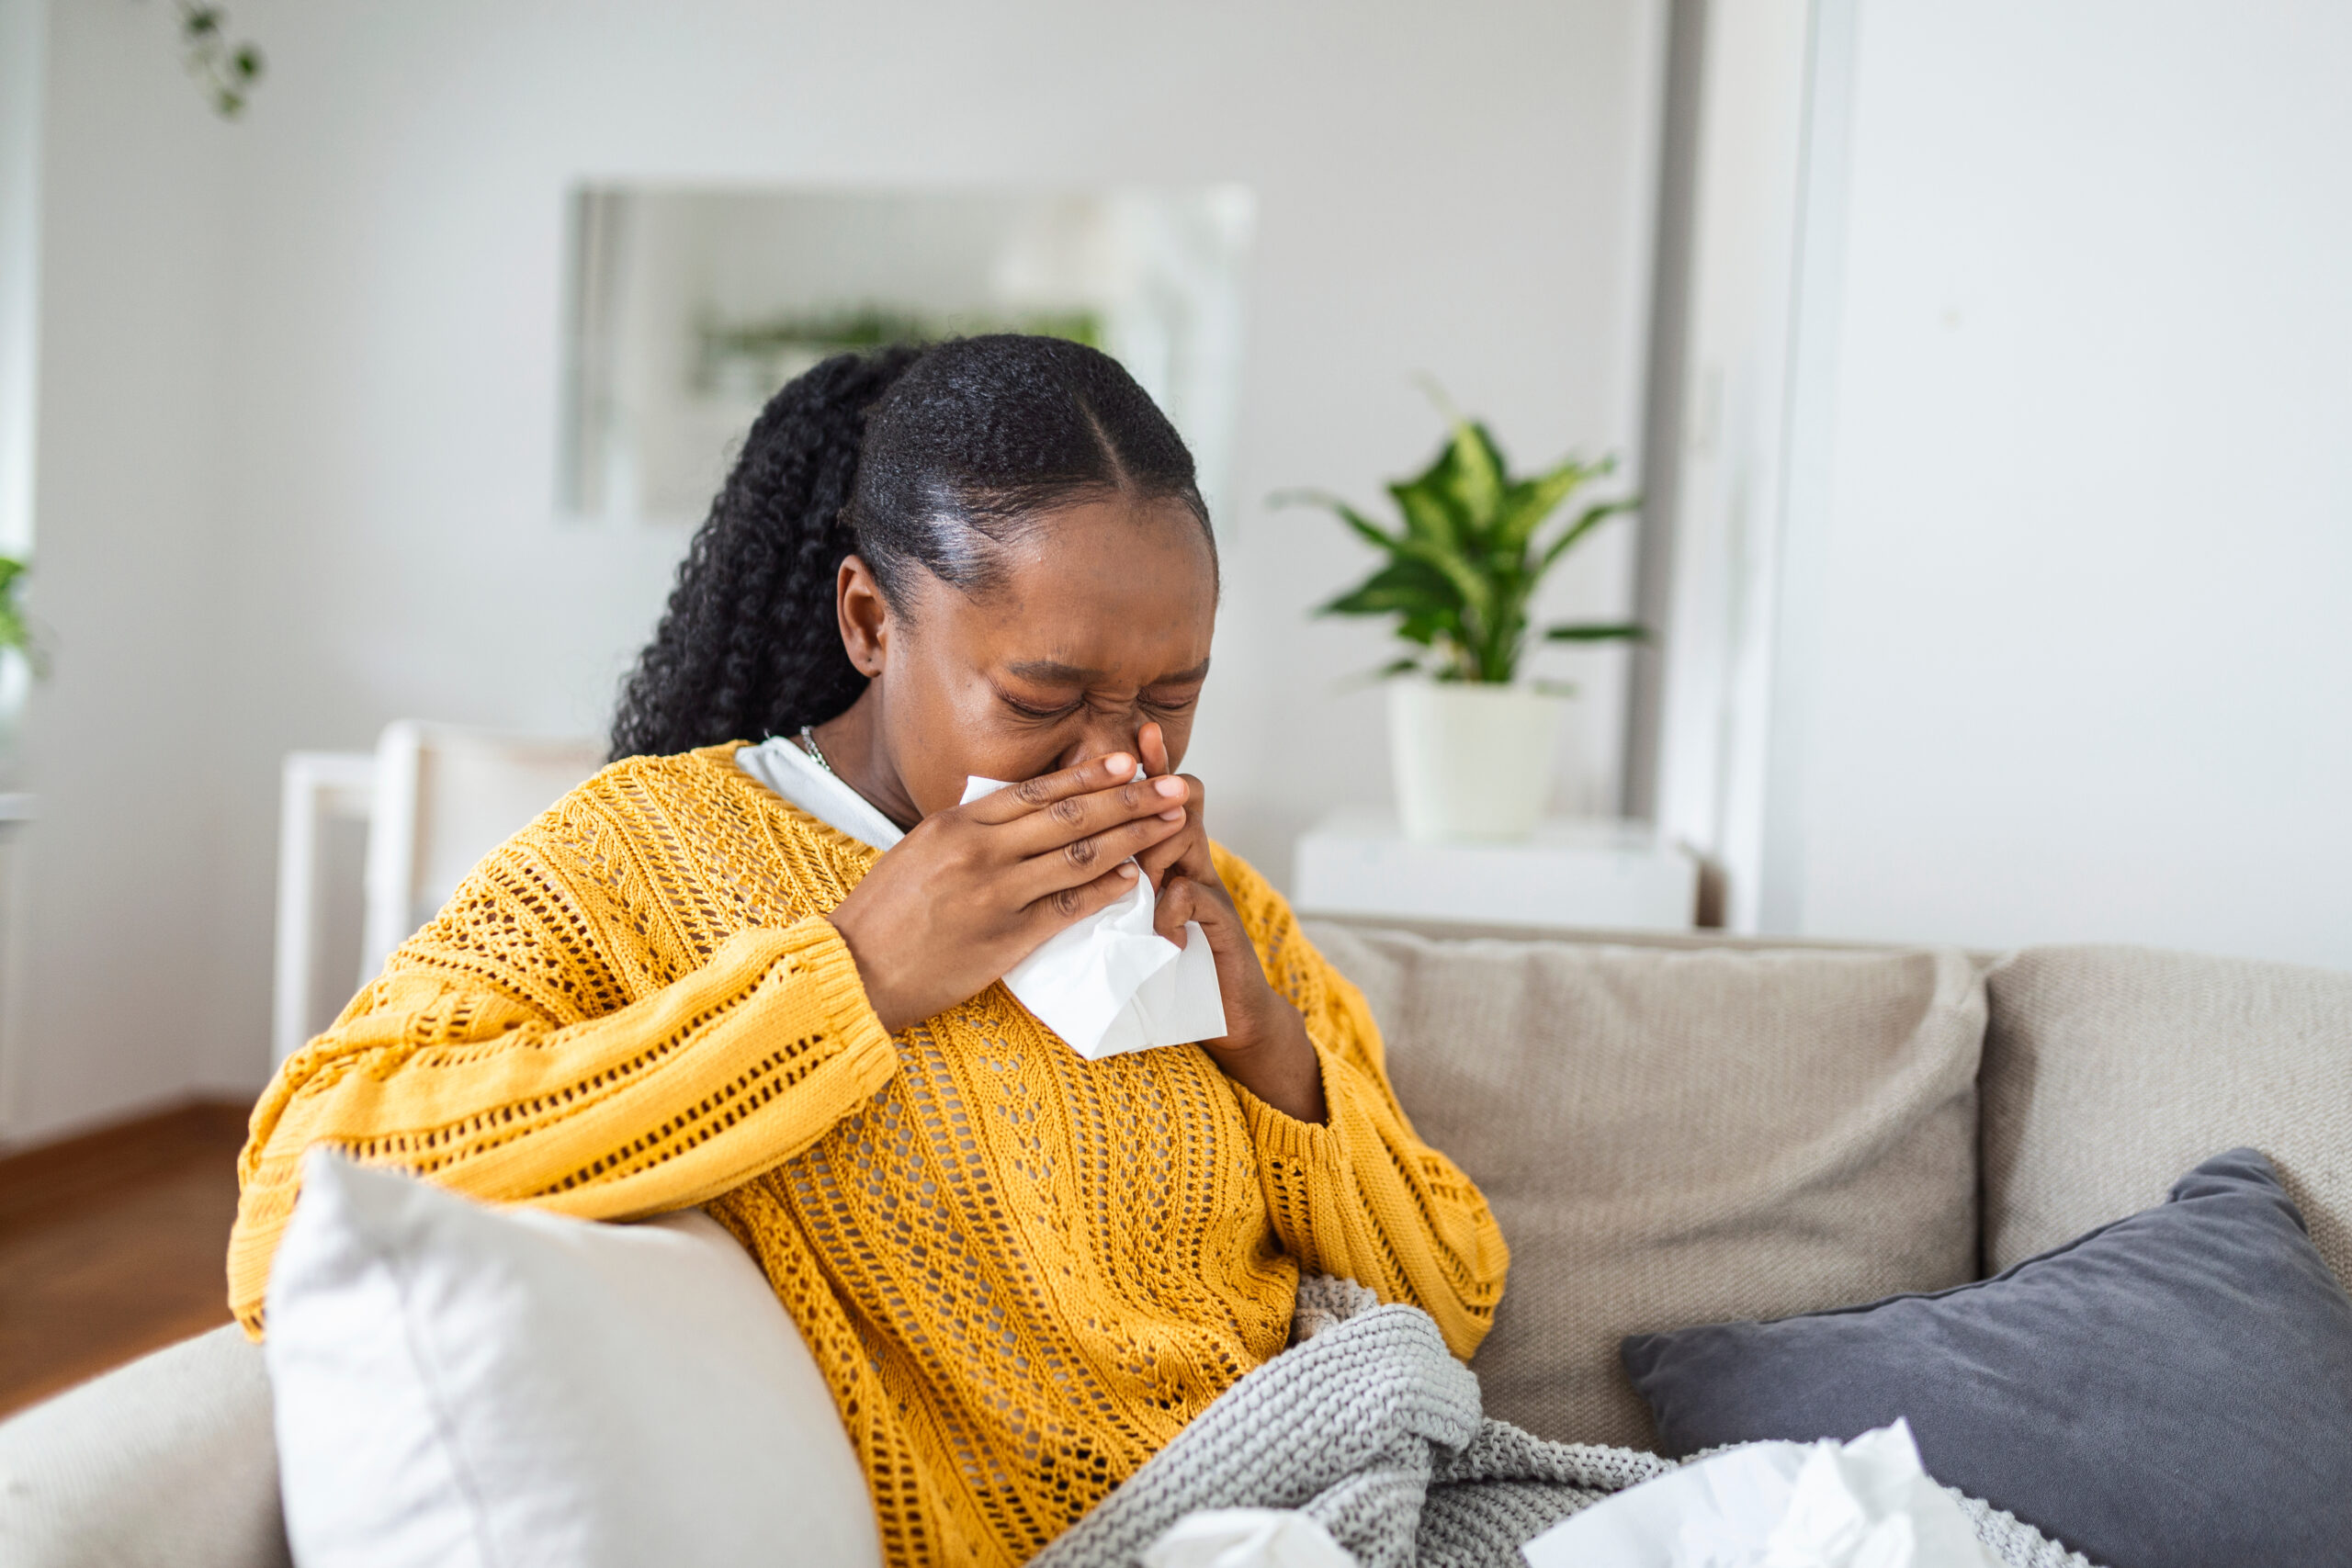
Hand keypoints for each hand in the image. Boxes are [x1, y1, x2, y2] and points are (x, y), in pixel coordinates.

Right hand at [825, 753, 1189, 1033]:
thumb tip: (1019, 812)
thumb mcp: (921, 851)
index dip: (1089, 774)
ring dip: (1133, 838)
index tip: (1129, 760)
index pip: (1037, 790)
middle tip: (1174, 786)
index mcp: (957, 822)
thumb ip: (970, 830)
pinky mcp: (1006, 937)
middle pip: (1071, 815)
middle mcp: (981, 850)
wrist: (856, 970)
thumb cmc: (885, 913)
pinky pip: (1069, 908)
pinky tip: (1135, 880)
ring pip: (1080, 856)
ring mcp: (996, 893)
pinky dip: (1105, 891)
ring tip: (1170, 826)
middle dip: (1130, 798)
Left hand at [1135, 724, 1326, 1123]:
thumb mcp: (1127, 917)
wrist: (1224, 1014)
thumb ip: (1104, 885)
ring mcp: (1207, 889)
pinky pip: (1194, 896)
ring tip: (1146, 878)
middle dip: (1153, 787)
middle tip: (1138, 768)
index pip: (1150, 798)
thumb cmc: (1162, 965)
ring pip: (1185, 840)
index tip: (1131, 735)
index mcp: (1162, 857)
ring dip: (1159, 852)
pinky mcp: (1221, 923)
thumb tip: (1049, 861)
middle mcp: (1188, 863)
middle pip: (1176, 802)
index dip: (1144, 766)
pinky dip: (1173, 910)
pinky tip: (1162, 930)